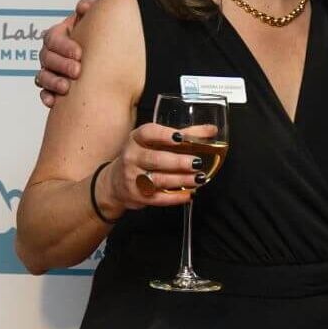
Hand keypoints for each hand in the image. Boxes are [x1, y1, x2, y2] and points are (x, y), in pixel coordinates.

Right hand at [37, 0, 95, 106]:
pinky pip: (44, 93)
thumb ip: (89, 9)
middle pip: (46, 57)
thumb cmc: (98, 38)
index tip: (79, 53)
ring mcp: (50, 71)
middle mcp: (51, 53)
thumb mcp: (94, 21)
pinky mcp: (52, 88)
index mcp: (59, 36)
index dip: (64, 45)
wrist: (106, 60)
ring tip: (67, 87)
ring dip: (53, 82)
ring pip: (42, 76)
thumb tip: (84, 6)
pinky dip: (47, 97)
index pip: (53, 38)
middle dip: (61, 64)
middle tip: (77, 71)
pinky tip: (53, 102)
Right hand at [101, 123, 218, 211]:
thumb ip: (183, 135)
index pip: (148, 133)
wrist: (115, 183)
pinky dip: (175, 197)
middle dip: (178, 161)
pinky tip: (189, 194)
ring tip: (199, 178)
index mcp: (136, 139)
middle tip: (197, 162)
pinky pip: (158, 198)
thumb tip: (212, 130)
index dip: (164, 135)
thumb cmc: (142, 157)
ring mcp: (133, 178)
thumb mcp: (154, 142)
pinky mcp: (137, 196)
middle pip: (155, 159)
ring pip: (159, 180)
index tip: (180, 137)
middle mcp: (132, 157)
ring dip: (181, 180)